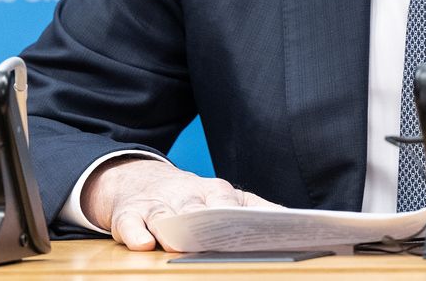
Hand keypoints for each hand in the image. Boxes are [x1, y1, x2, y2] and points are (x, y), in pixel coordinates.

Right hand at [80, 158, 278, 250]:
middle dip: (205, 221)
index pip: (228, 201)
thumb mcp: (226, 198)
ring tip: (180, 244)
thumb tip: (296, 220)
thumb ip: (258, 209)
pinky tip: (143, 244)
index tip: (254, 230)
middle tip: (216, 237)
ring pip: (164, 215)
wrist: (143, 180)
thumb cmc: (194, 198)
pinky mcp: (130, 214)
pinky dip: (135, 233)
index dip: (237, 215)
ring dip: (172, 227)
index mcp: (215, 193)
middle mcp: (187, 196)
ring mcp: (157, 205)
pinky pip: (130, 223)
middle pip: (196, 207)